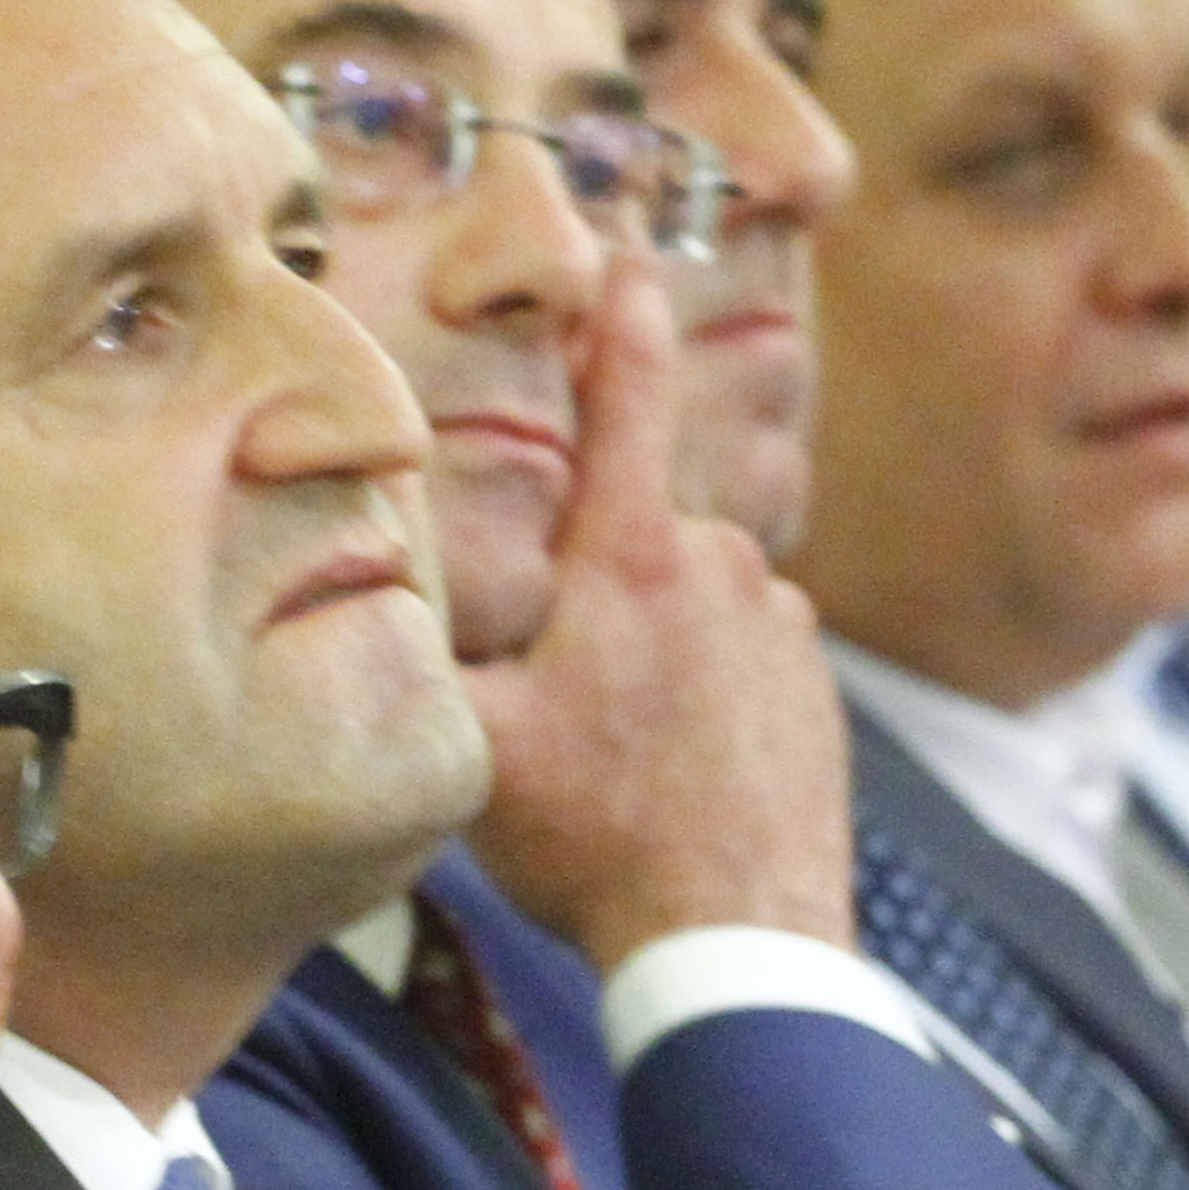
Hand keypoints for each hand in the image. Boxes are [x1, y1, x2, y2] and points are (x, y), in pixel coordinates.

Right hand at [462, 267, 857, 963]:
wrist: (739, 936)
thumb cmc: (597, 837)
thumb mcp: (476, 743)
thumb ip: (426, 652)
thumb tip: (369, 585)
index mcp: (630, 555)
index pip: (626, 396)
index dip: (618, 317)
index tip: (624, 253)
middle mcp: (721, 566)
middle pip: (633, 540)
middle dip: (589, 598)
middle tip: (554, 703)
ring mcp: (784, 629)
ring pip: (691, 610)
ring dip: (649, 657)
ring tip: (614, 763)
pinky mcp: (819, 694)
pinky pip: (741, 668)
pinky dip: (703, 705)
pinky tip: (673, 782)